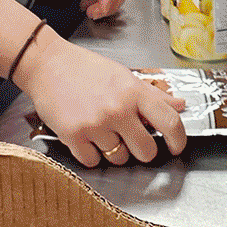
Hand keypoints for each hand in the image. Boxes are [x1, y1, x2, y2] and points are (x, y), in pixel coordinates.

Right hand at [15, 37, 185, 166]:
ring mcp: (95, 124)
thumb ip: (152, 94)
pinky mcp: (73, 136)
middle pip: (146, 151)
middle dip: (142, 150)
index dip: (178, 140)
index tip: (175, 147)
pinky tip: (87, 137)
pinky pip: (93, 161)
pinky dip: (92, 154)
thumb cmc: (85, 68)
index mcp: (134, 91)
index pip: (170, 122)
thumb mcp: (123, 75)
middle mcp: (118, 109)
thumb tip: (180, 105)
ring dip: (114, 151)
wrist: (46, 65)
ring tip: (103, 132)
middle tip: (132, 140)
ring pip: (119, 159)